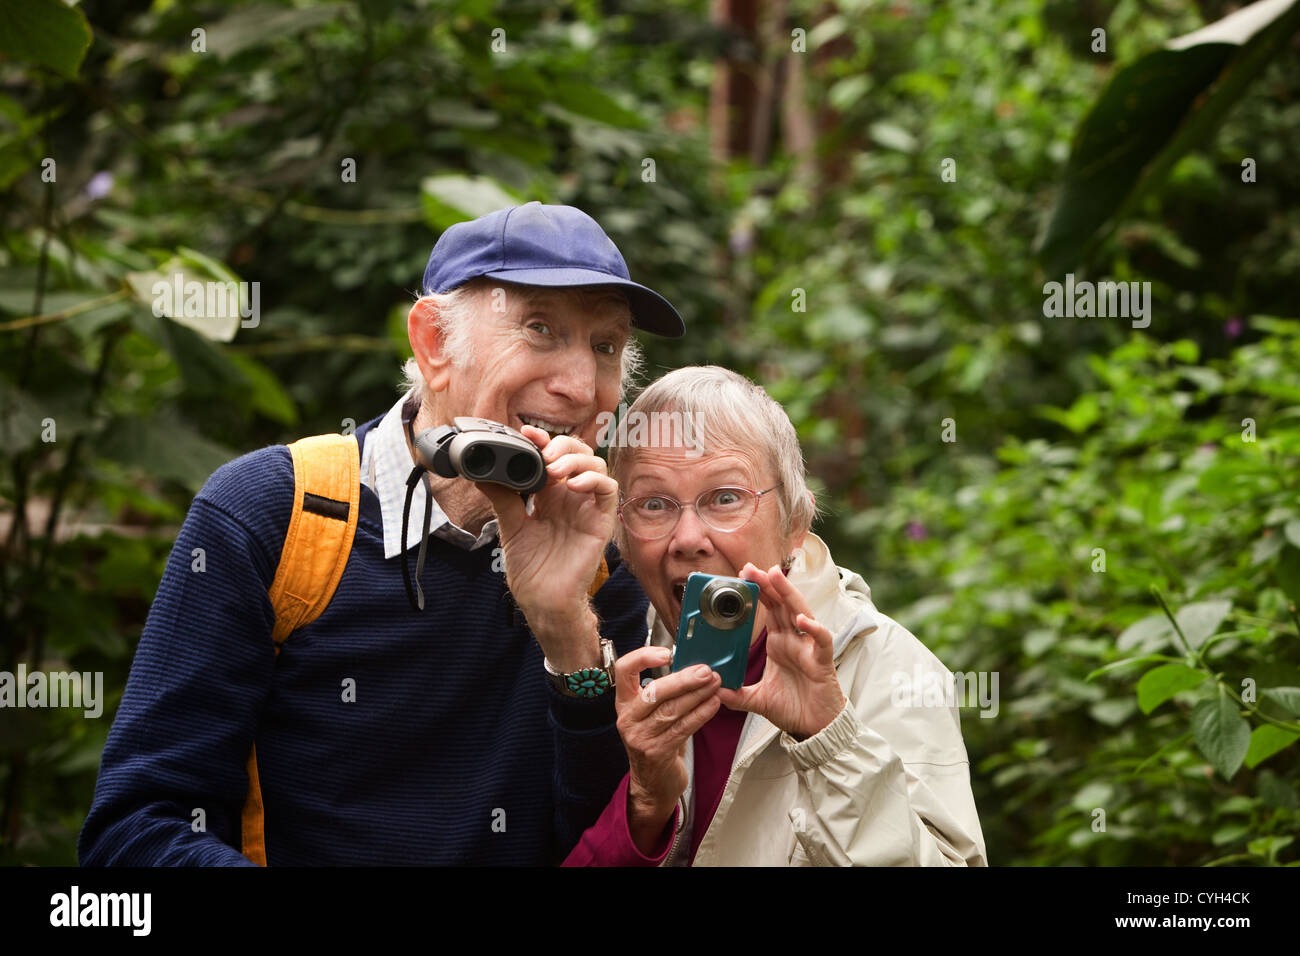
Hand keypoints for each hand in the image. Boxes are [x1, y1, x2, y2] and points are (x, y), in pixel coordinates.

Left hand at [477, 426, 616, 670]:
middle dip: (562, 445)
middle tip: (543, 454)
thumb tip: (482, 472)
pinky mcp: (600, 521)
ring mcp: (587, 507)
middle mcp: (569, 497)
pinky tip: (573, 485)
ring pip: (596, 464)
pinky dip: (593, 479)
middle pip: (578, 452)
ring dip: (576, 460)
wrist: (543, 601)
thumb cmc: (531, 570)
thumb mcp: (510, 528)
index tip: (525, 432)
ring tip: (555, 470)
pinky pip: (607, 490)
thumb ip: (502, 499)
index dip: (542, 440)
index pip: (552, 456)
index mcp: (548, 495)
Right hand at [614, 645, 721, 853]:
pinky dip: (701, 714)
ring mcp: (640, 737)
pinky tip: (714, 704)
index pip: (624, 670)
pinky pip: (683, 728)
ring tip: (716, 683)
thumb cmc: (657, 741)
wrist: (653, 783)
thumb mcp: (652, 714)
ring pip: (672, 709)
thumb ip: (665, 693)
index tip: (666, 653)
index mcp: (625, 702)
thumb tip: (695, 667)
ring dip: (698, 694)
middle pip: (655, 690)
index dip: (643, 657)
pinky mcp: (657, 752)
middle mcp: (628, 718)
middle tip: (706, 670)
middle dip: (684, 679)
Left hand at [717, 563, 845, 739]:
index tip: (741, 575)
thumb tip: (713, 690)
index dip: (758, 591)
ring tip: (775, 576)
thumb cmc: (792, 708)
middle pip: (782, 604)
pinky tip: (802, 620)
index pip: (768, 609)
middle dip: (768, 584)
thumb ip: (735, 694)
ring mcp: (808, 648)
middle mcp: (794, 640)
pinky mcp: (822, 662)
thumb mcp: (756, 700)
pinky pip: (820, 641)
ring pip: (801, 612)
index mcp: (779, 643)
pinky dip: (814, 629)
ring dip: (789, 594)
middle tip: (751, 567)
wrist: (815, 728)